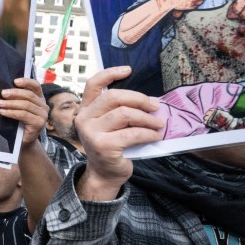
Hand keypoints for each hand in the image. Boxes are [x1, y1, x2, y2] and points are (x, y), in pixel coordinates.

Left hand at [0, 77, 48, 145]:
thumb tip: (3, 88)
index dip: (26, 81)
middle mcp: (44, 106)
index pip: (35, 86)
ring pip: (26, 105)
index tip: (14, 81)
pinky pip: (23, 115)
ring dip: (11, 103)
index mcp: (40, 99)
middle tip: (2, 93)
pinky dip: (12, 112)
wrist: (22, 142)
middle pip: (29, 95)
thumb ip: (16, 98)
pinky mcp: (39, 123)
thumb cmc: (18, 123)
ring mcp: (43, 115)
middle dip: (14, 93)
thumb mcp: (17, 108)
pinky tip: (3, 112)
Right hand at [74, 66, 163, 200]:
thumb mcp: (111, 125)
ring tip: (159, 123)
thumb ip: (120, 110)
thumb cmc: (112, 147)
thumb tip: (151, 100)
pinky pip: (132, 133)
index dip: (110, 73)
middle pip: (114, 97)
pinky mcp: (103, 146)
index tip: (128, 70)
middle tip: (155, 106)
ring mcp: (92, 132)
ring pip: (125, 114)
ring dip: (147, 118)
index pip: (93, 84)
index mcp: (86, 109)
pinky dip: (148, 133)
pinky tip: (156, 136)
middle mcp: (84, 118)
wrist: (105, 174)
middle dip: (139, 99)